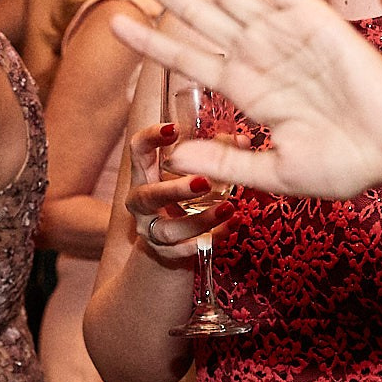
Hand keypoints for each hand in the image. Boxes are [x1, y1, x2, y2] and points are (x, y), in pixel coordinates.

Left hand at [112, 0, 381, 199]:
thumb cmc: (345, 164)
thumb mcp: (276, 173)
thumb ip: (227, 160)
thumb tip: (172, 156)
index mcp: (247, 90)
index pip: (187, 57)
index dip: (152, 39)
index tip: (116, 23)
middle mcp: (259, 55)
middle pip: (197, 14)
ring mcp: (284, 34)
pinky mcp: (315, 19)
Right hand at [122, 121, 230, 265]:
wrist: (169, 243)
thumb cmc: (182, 196)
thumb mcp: (191, 173)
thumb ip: (215, 154)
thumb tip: (243, 140)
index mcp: (144, 174)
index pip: (138, 150)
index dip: (151, 138)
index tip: (174, 129)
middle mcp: (140, 201)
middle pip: (149, 195)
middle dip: (176, 189)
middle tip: (205, 181)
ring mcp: (150, 229)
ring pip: (168, 229)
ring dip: (199, 220)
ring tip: (228, 208)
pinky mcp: (164, 252)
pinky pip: (184, 250)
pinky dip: (209, 239)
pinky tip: (229, 229)